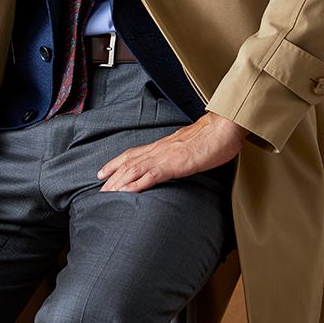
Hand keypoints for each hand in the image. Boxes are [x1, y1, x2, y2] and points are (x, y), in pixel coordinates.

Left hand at [97, 112, 247, 191]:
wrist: (225, 127)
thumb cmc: (214, 136)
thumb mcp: (192, 146)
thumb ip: (182, 154)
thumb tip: (178, 161)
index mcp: (164, 145)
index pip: (133, 153)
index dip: (116, 163)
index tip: (102, 172)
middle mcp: (160, 149)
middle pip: (129, 162)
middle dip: (112, 177)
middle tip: (98, 191)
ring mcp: (166, 156)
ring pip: (135, 169)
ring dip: (118, 182)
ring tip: (105, 195)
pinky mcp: (176, 164)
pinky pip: (152, 176)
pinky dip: (136, 185)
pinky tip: (126, 193)